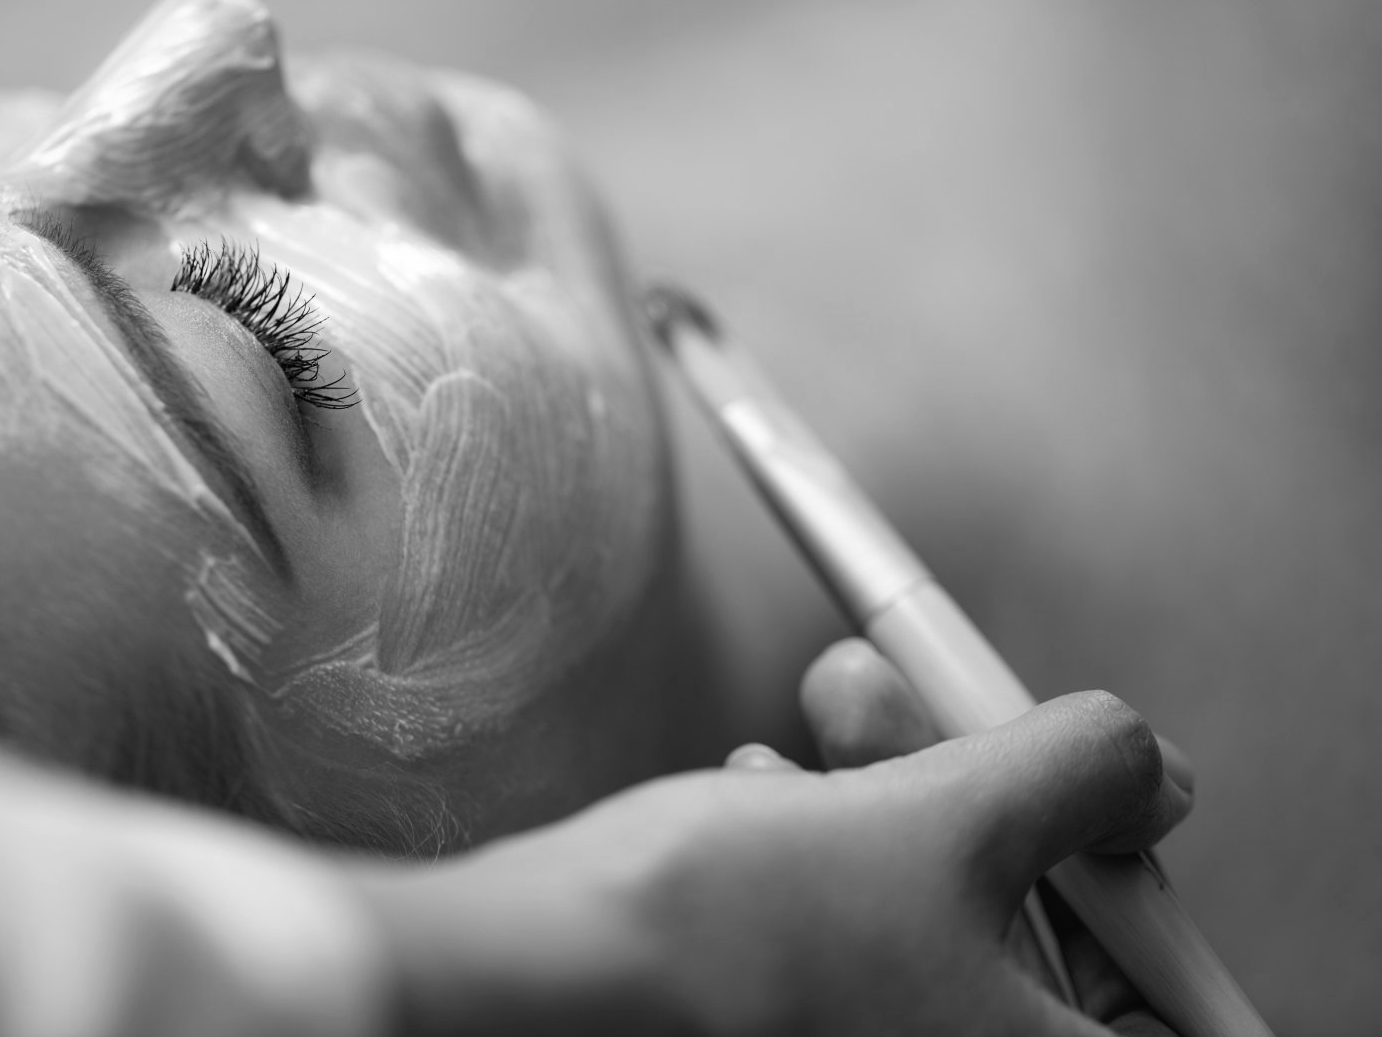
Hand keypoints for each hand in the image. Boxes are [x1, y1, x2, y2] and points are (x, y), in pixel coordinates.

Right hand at [352, 678, 1191, 1035]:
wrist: (543, 973)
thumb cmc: (734, 939)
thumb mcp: (942, 820)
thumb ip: (1072, 778)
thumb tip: (1144, 767)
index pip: (1163, 1023)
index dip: (1139, 909)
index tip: (1107, 824)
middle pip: (1032, 941)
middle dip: (980, 792)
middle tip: (937, 703)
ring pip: (925, 912)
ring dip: (885, 786)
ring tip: (828, 705)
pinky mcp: (783, 1023)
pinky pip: (847, 931)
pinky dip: (821, 841)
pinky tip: (763, 780)